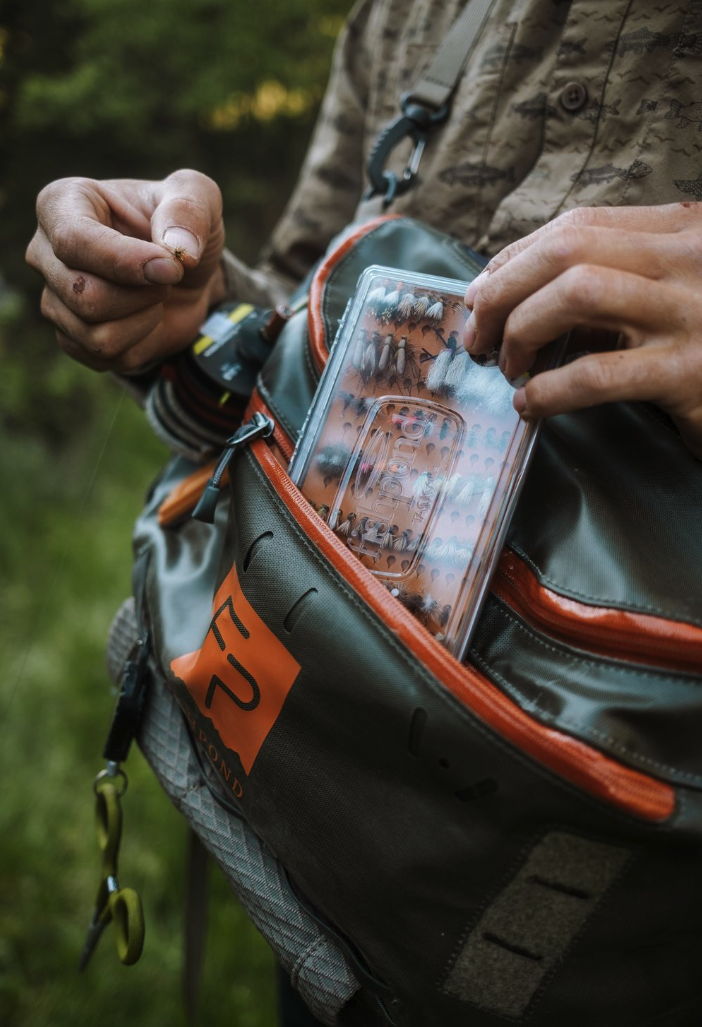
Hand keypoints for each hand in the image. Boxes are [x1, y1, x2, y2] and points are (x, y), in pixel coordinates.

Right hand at [26, 169, 226, 372]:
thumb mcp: (198, 197)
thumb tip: (178, 250)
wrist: (186, 275)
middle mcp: (45, 251)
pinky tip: (146, 318)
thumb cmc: (181, 227)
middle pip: (82, 295)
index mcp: (62, 203)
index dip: (125, 262)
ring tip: (155, 296)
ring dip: (145, 319)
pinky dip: (142, 343)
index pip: (72, 240)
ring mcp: (53, 298)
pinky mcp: (70, 337)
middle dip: (143, 294)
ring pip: (95, 334)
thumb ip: (190, 208)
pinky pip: (106, 356)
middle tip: (168, 277)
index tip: (171, 267)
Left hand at [463, 202, 701, 459]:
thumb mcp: (669, 297)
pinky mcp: (690, 372)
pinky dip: (550, 389)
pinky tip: (532, 402)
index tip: (483, 293)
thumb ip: (611, 288)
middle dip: (504, 289)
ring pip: (576, 292)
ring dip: (522, 329)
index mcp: (683, 230)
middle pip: (567, 249)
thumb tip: (518, 299)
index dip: (516, 257)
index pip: (578, 225)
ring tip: (508, 364)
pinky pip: (598, 373)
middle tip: (479, 332)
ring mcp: (692, 313)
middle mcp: (689, 259)